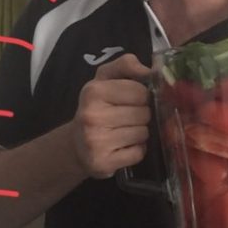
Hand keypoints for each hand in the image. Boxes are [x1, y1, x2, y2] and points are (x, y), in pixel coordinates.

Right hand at [70, 53, 152, 178]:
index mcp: (93, 91)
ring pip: (143, 133)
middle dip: (141, 115)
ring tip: (124, 131)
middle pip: (143, 113)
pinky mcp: (103, 163)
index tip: (131, 100)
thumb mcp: (106, 78)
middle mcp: (91, 116)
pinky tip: (123, 146)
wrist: (76, 144)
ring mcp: (96, 142)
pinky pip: (139, 153)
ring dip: (140, 133)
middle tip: (127, 117)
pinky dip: (136, 150)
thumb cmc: (97, 106)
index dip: (142, 96)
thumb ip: (127, 65)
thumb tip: (151, 70)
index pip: (140, 91)